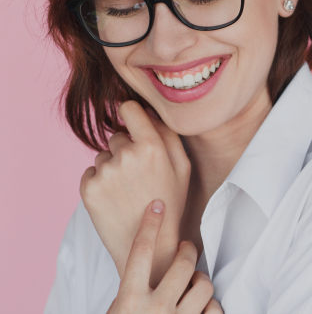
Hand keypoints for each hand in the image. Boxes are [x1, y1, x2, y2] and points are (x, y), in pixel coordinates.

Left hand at [80, 101, 190, 282]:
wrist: (151, 246)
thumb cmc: (170, 202)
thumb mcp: (182, 166)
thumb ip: (168, 133)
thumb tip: (148, 109)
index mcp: (151, 146)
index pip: (129, 108)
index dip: (131, 113)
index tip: (132, 122)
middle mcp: (126, 155)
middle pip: (117, 136)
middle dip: (125, 149)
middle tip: (138, 175)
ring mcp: (105, 172)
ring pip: (103, 156)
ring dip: (112, 167)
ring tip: (127, 190)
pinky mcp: (88, 188)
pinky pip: (91, 172)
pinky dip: (99, 181)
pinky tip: (114, 198)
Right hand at [107, 199, 222, 313]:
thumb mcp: (116, 312)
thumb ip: (129, 290)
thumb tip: (139, 262)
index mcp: (130, 301)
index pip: (141, 251)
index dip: (150, 224)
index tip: (157, 206)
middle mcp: (154, 310)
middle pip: (182, 263)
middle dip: (188, 250)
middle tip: (186, 248)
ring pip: (203, 285)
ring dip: (200, 279)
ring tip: (194, 281)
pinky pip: (214, 311)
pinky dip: (211, 306)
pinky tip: (202, 305)